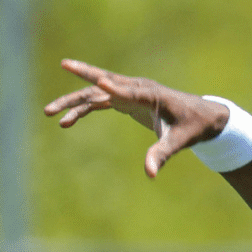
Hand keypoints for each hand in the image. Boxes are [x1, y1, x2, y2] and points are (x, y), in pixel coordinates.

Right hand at [44, 59, 230, 177]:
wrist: (202, 117)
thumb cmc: (193, 127)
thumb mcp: (179, 141)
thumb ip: (162, 154)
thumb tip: (150, 174)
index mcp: (152, 94)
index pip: (130, 90)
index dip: (115, 87)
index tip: (99, 81)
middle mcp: (137, 89)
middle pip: (104, 82)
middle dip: (81, 81)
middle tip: (60, 77)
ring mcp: (129, 93)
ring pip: (96, 93)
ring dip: (74, 102)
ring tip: (49, 113)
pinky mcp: (126, 100)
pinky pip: (99, 102)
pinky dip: (83, 110)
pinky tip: (66, 122)